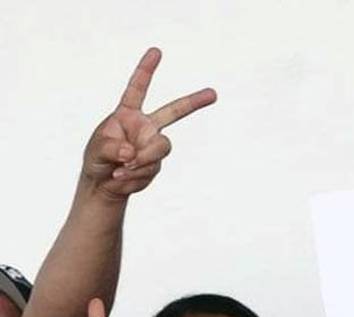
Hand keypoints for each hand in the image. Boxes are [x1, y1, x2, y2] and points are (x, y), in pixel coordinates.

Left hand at [82, 48, 215, 199]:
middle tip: (214, 93)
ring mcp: (153, 145)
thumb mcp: (97, 150)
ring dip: (143, 160)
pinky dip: (136, 175)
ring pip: (161, 147)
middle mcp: (145, 127)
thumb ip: (112, 148)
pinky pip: (153, 168)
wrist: (104, 185)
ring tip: (121, 170)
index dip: (146, 70)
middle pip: (174, 112)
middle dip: (194, 102)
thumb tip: (131, 153)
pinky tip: (122, 178)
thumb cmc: (97, 160)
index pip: (138, 88)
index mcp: (128, 114)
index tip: (156, 51)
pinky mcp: (157, 164)